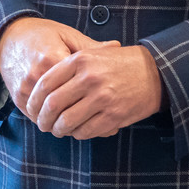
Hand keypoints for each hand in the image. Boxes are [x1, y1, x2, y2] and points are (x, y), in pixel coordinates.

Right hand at [0, 17, 108, 115]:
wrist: (9, 37)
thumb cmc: (44, 34)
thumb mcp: (68, 35)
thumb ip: (91, 47)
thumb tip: (118, 46)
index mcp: (52, 58)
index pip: (75, 86)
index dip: (91, 96)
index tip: (105, 100)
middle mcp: (36, 76)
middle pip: (61, 106)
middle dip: (78, 114)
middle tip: (95, 117)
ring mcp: (24, 88)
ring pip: (47, 115)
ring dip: (62, 120)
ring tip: (79, 120)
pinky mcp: (16, 97)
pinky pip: (34, 115)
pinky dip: (48, 119)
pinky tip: (62, 118)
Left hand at [25, 42, 163, 139]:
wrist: (155, 73)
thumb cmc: (120, 64)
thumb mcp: (93, 54)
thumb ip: (68, 67)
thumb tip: (39, 91)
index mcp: (81, 60)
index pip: (45, 84)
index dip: (33, 101)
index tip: (32, 109)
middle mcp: (89, 78)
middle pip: (52, 106)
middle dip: (43, 120)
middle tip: (44, 124)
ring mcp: (102, 97)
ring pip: (66, 122)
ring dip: (59, 130)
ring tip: (60, 130)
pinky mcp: (113, 115)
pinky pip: (84, 131)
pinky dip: (78, 134)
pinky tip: (79, 130)